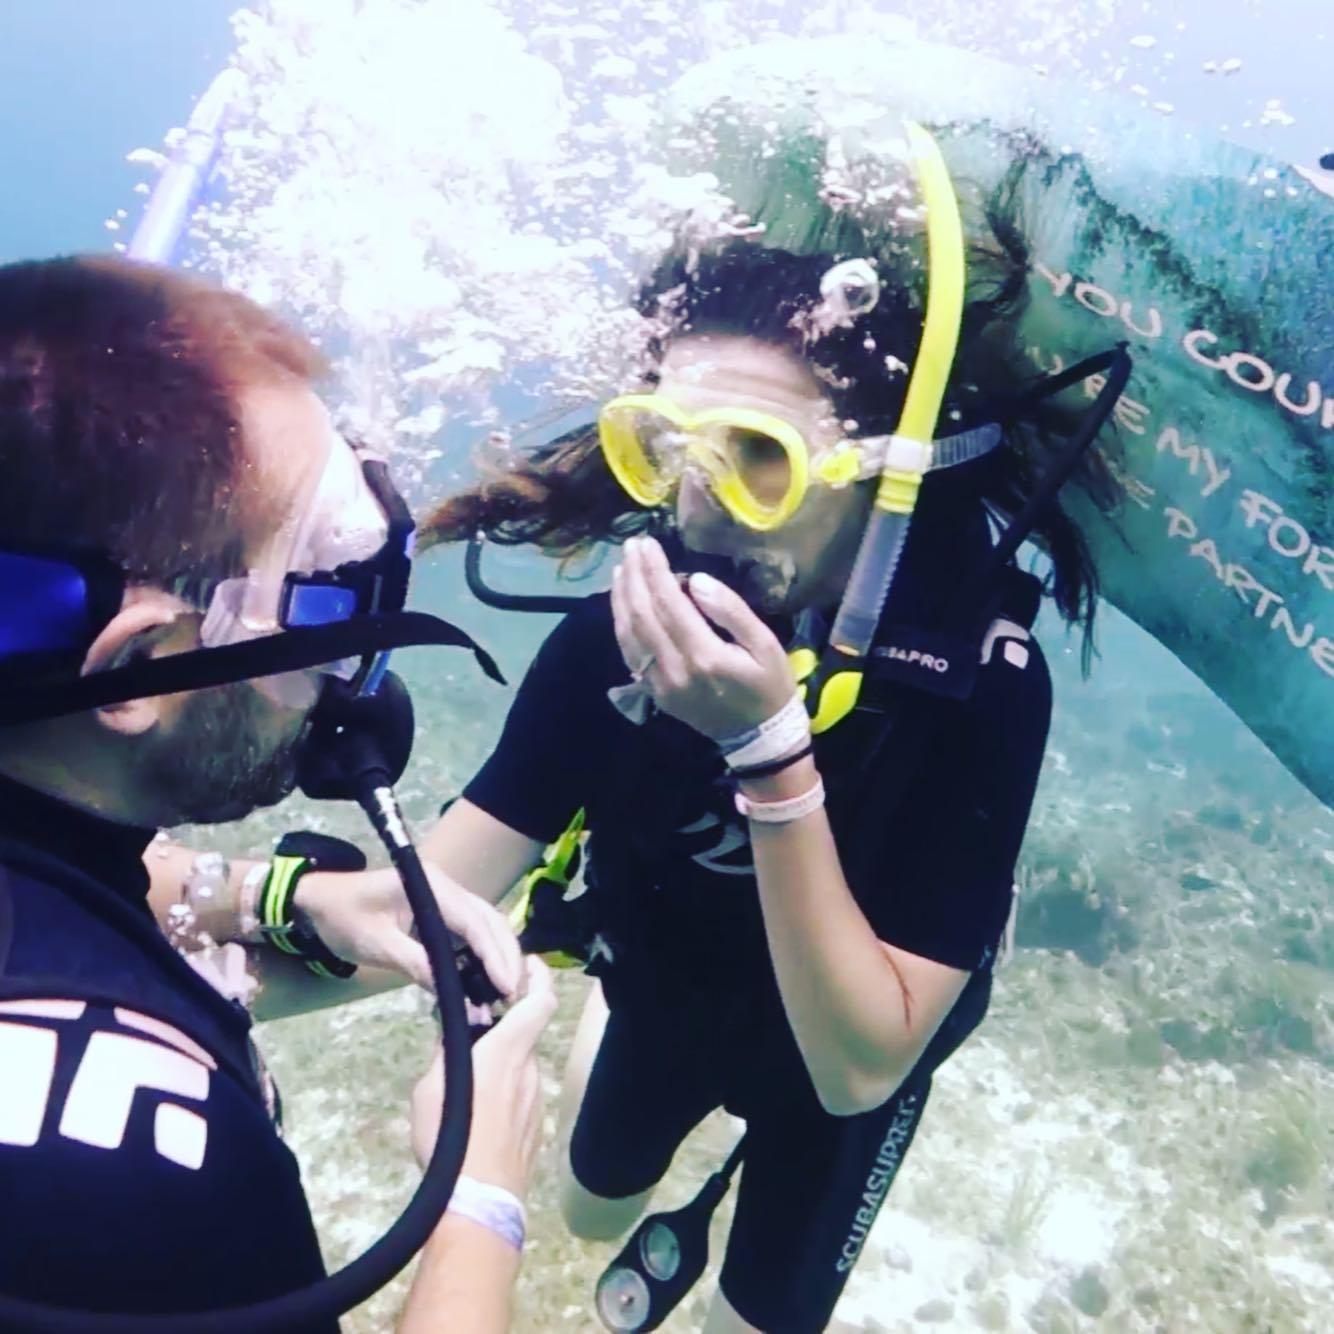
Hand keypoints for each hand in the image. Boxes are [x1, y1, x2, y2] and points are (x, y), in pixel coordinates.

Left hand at [294, 863, 523, 999]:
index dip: (494, 954)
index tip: (507, 986)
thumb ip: (416, 965)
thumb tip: (455, 997)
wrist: (319, 902)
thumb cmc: (343, 918)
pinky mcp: (442, 915)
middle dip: (506, 957)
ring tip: (506, 994)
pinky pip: (471, 935)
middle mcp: (446, 888)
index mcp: (431, 886)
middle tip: (514, 996)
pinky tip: (487, 983)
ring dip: (499, 958)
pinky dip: (483, 958)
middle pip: (490, 920)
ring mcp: (447, 900)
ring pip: (486, 927)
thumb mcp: (377, 945)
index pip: (474, 921)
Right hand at [410, 957, 557, 1193]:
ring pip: (523, 1069)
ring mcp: (538, 1101)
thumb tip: (454, 1034)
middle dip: (503, 1032)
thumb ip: (446, 1054)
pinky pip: (523, 1098)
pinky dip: (508, 1096)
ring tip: (470, 1087)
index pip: (540, 1001)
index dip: (539, 978)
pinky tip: (483, 1119)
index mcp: (506, 1052)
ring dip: (503, 1068)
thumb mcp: (430, 1089)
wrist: (477, 1203)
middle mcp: (530, 1070)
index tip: (529, 965)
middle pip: (525, 1036)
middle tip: (474, 1038)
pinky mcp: (537, 1128)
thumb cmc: (450, 1139)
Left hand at [611, 535, 795, 740]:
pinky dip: (622, 623)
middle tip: (631, 546)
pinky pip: (630, 652)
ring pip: (629, 633)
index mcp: (705, 655)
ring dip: (622, 597)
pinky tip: (623, 602)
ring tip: (622, 567)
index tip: (647, 543)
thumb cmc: (769, 685)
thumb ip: (731, 611)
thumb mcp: (766, 644)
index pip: (668, 603)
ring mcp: (660, 684)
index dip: (654, 570)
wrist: (759, 737)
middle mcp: (674, 670)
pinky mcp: (654, 692)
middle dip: (633, 576)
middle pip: (642, 614)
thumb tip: (696, 581)